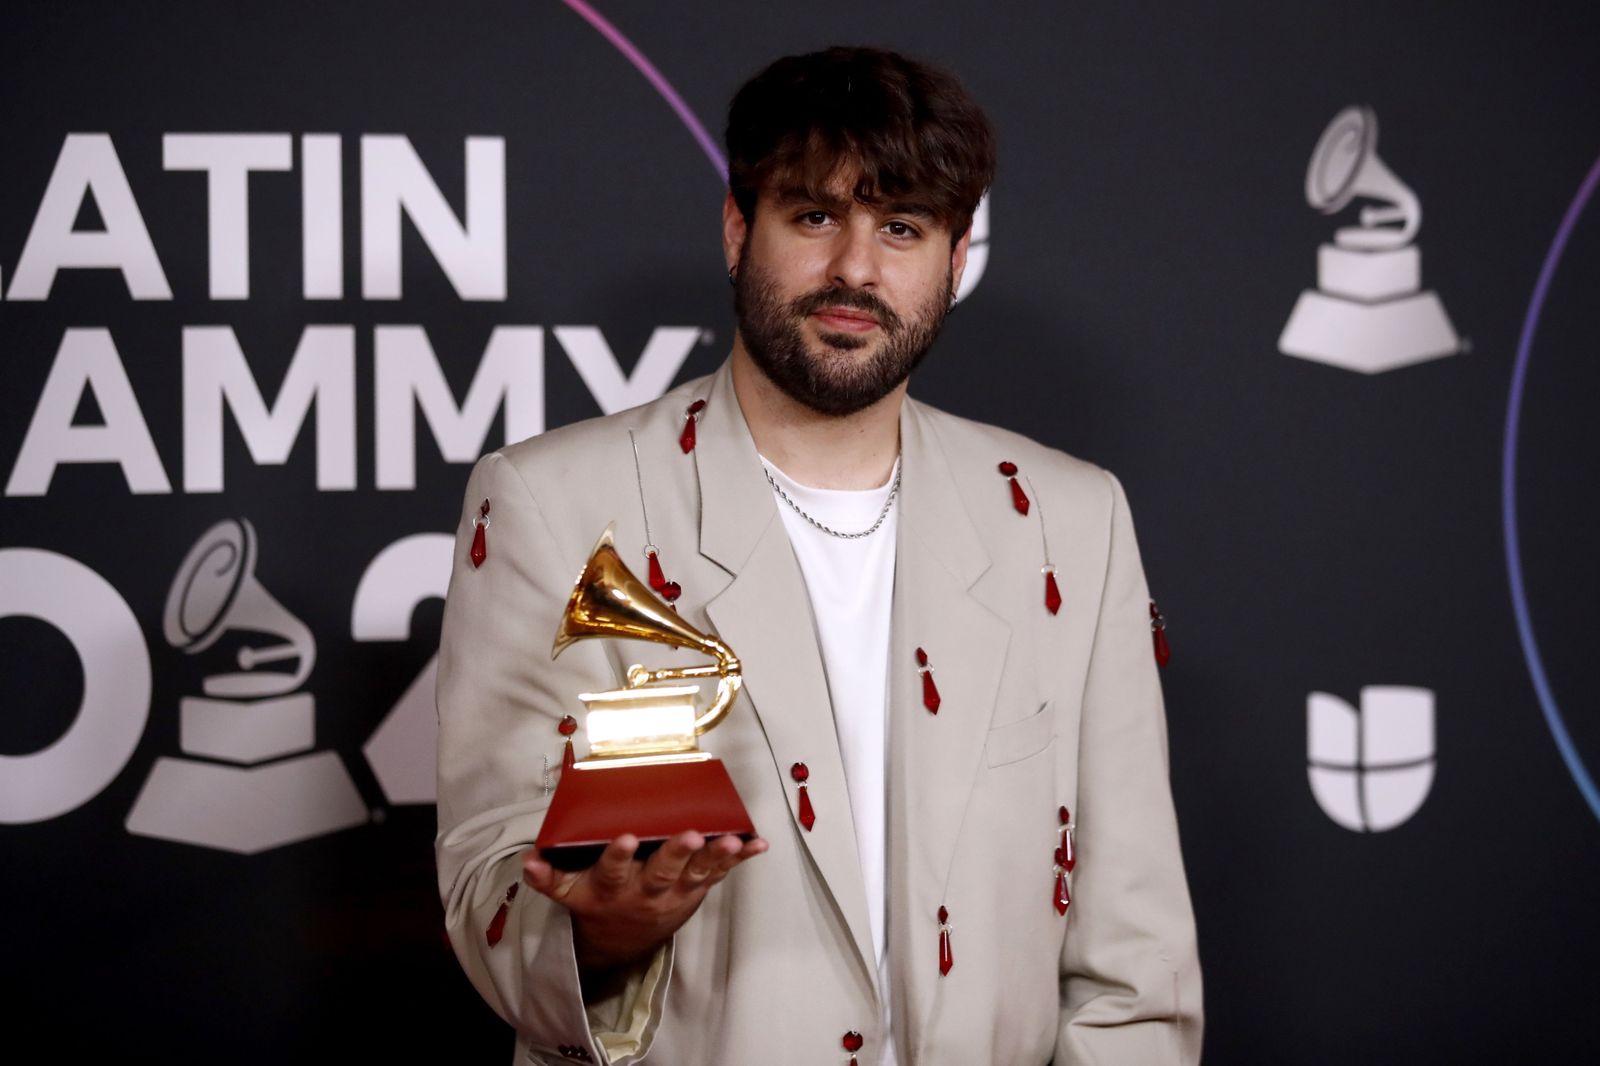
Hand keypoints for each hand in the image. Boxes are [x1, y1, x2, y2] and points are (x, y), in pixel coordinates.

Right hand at [522, 831, 767, 970]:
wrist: (623, 941)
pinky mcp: (696, 891)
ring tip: (734, 840)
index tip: (628, 837)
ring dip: (716, 857)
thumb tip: (528, 860)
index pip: (613, 871)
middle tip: (691, 835)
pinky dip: (740, 860)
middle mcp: (645, 892)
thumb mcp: (571, 893)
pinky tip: (759, 844)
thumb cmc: (598, 900)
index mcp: (612, 889)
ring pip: (697, 874)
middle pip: (661, 873)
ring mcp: (674, 894)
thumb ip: (551, 878)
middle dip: (676, 853)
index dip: (620, 856)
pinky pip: (720, 875)